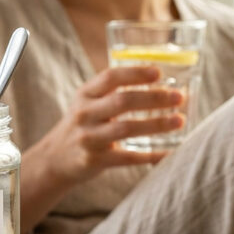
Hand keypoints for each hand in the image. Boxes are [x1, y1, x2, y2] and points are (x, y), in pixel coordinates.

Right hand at [20, 66, 183, 229]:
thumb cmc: (81, 125)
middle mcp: (84, 114)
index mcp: (85, 95)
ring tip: (179, 121)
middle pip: (122, 101)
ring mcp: (89, 138)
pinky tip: (170, 153)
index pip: (110, 77)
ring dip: (157, 124)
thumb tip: (158, 77)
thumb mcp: (87, 102)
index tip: (159, 73)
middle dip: (154, 98)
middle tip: (178, 97)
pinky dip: (151, 156)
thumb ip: (112, 90)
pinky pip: (128, 158)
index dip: (136, 73)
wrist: (54, 159)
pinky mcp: (95, 160)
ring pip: (126, 128)